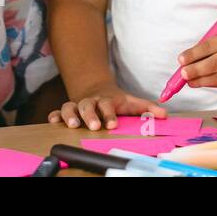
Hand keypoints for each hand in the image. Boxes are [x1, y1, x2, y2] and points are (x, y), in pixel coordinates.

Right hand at [47, 83, 166, 130]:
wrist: (97, 89)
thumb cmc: (117, 100)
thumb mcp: (132, 102)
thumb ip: (147, 108)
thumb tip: (164, 114)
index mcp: (106, 100)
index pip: (107, 105)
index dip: (109, 114)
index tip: (113, 124)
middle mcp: (91, 101)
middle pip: (87, 105)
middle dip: (90, 116)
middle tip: (94, 126)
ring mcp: (78, 104)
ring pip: (70, 106)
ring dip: (70, 115)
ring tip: (72, 125)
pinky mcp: (68, 109)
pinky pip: (57, 111)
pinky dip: (54, 115)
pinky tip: (52, 122)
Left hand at [178, 28, 216, 90]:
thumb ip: (213, 46)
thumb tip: (190, 59)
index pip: (211, 46)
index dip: (194, 54)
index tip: (181, 59)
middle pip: (216, 64)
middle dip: (197, 70)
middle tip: (183, 73)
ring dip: (202, 81)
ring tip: (190, 81)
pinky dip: (214, 84)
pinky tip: (203, 83)